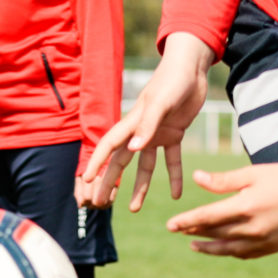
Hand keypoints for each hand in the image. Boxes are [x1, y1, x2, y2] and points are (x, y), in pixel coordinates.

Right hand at [78, 34, 214, 211]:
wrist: (192, 68)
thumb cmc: (172, 80)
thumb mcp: (161, 103)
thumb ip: (147, 126)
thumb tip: (132, 150)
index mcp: (133, 122)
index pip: (109, 145)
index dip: (96, 163)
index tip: (84, 180)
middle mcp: (141, 131)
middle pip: (121, 161)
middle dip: (109, 181)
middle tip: (100, 203)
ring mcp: (157, 133)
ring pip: (144, 166)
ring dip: (140, 186)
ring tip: (134, 208)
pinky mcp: (175, 133)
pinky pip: (172, 160)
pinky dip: (174, 176)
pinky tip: (176, 194)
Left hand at [167, 154, 277, 258]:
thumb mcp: (252, 174)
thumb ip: (223, 181)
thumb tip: (196, 178)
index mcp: (246, 207)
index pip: (208, 217)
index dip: (187, 221)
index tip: (169, 225)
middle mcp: (253, 228)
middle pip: (215, 233)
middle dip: (194, 231)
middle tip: (176, 230)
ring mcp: (264, 241)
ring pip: (228, 249)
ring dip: (208, 247)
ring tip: (192, 244)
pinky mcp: (273, 247)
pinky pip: (245, 254)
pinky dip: (229, 252)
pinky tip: (220, 248)